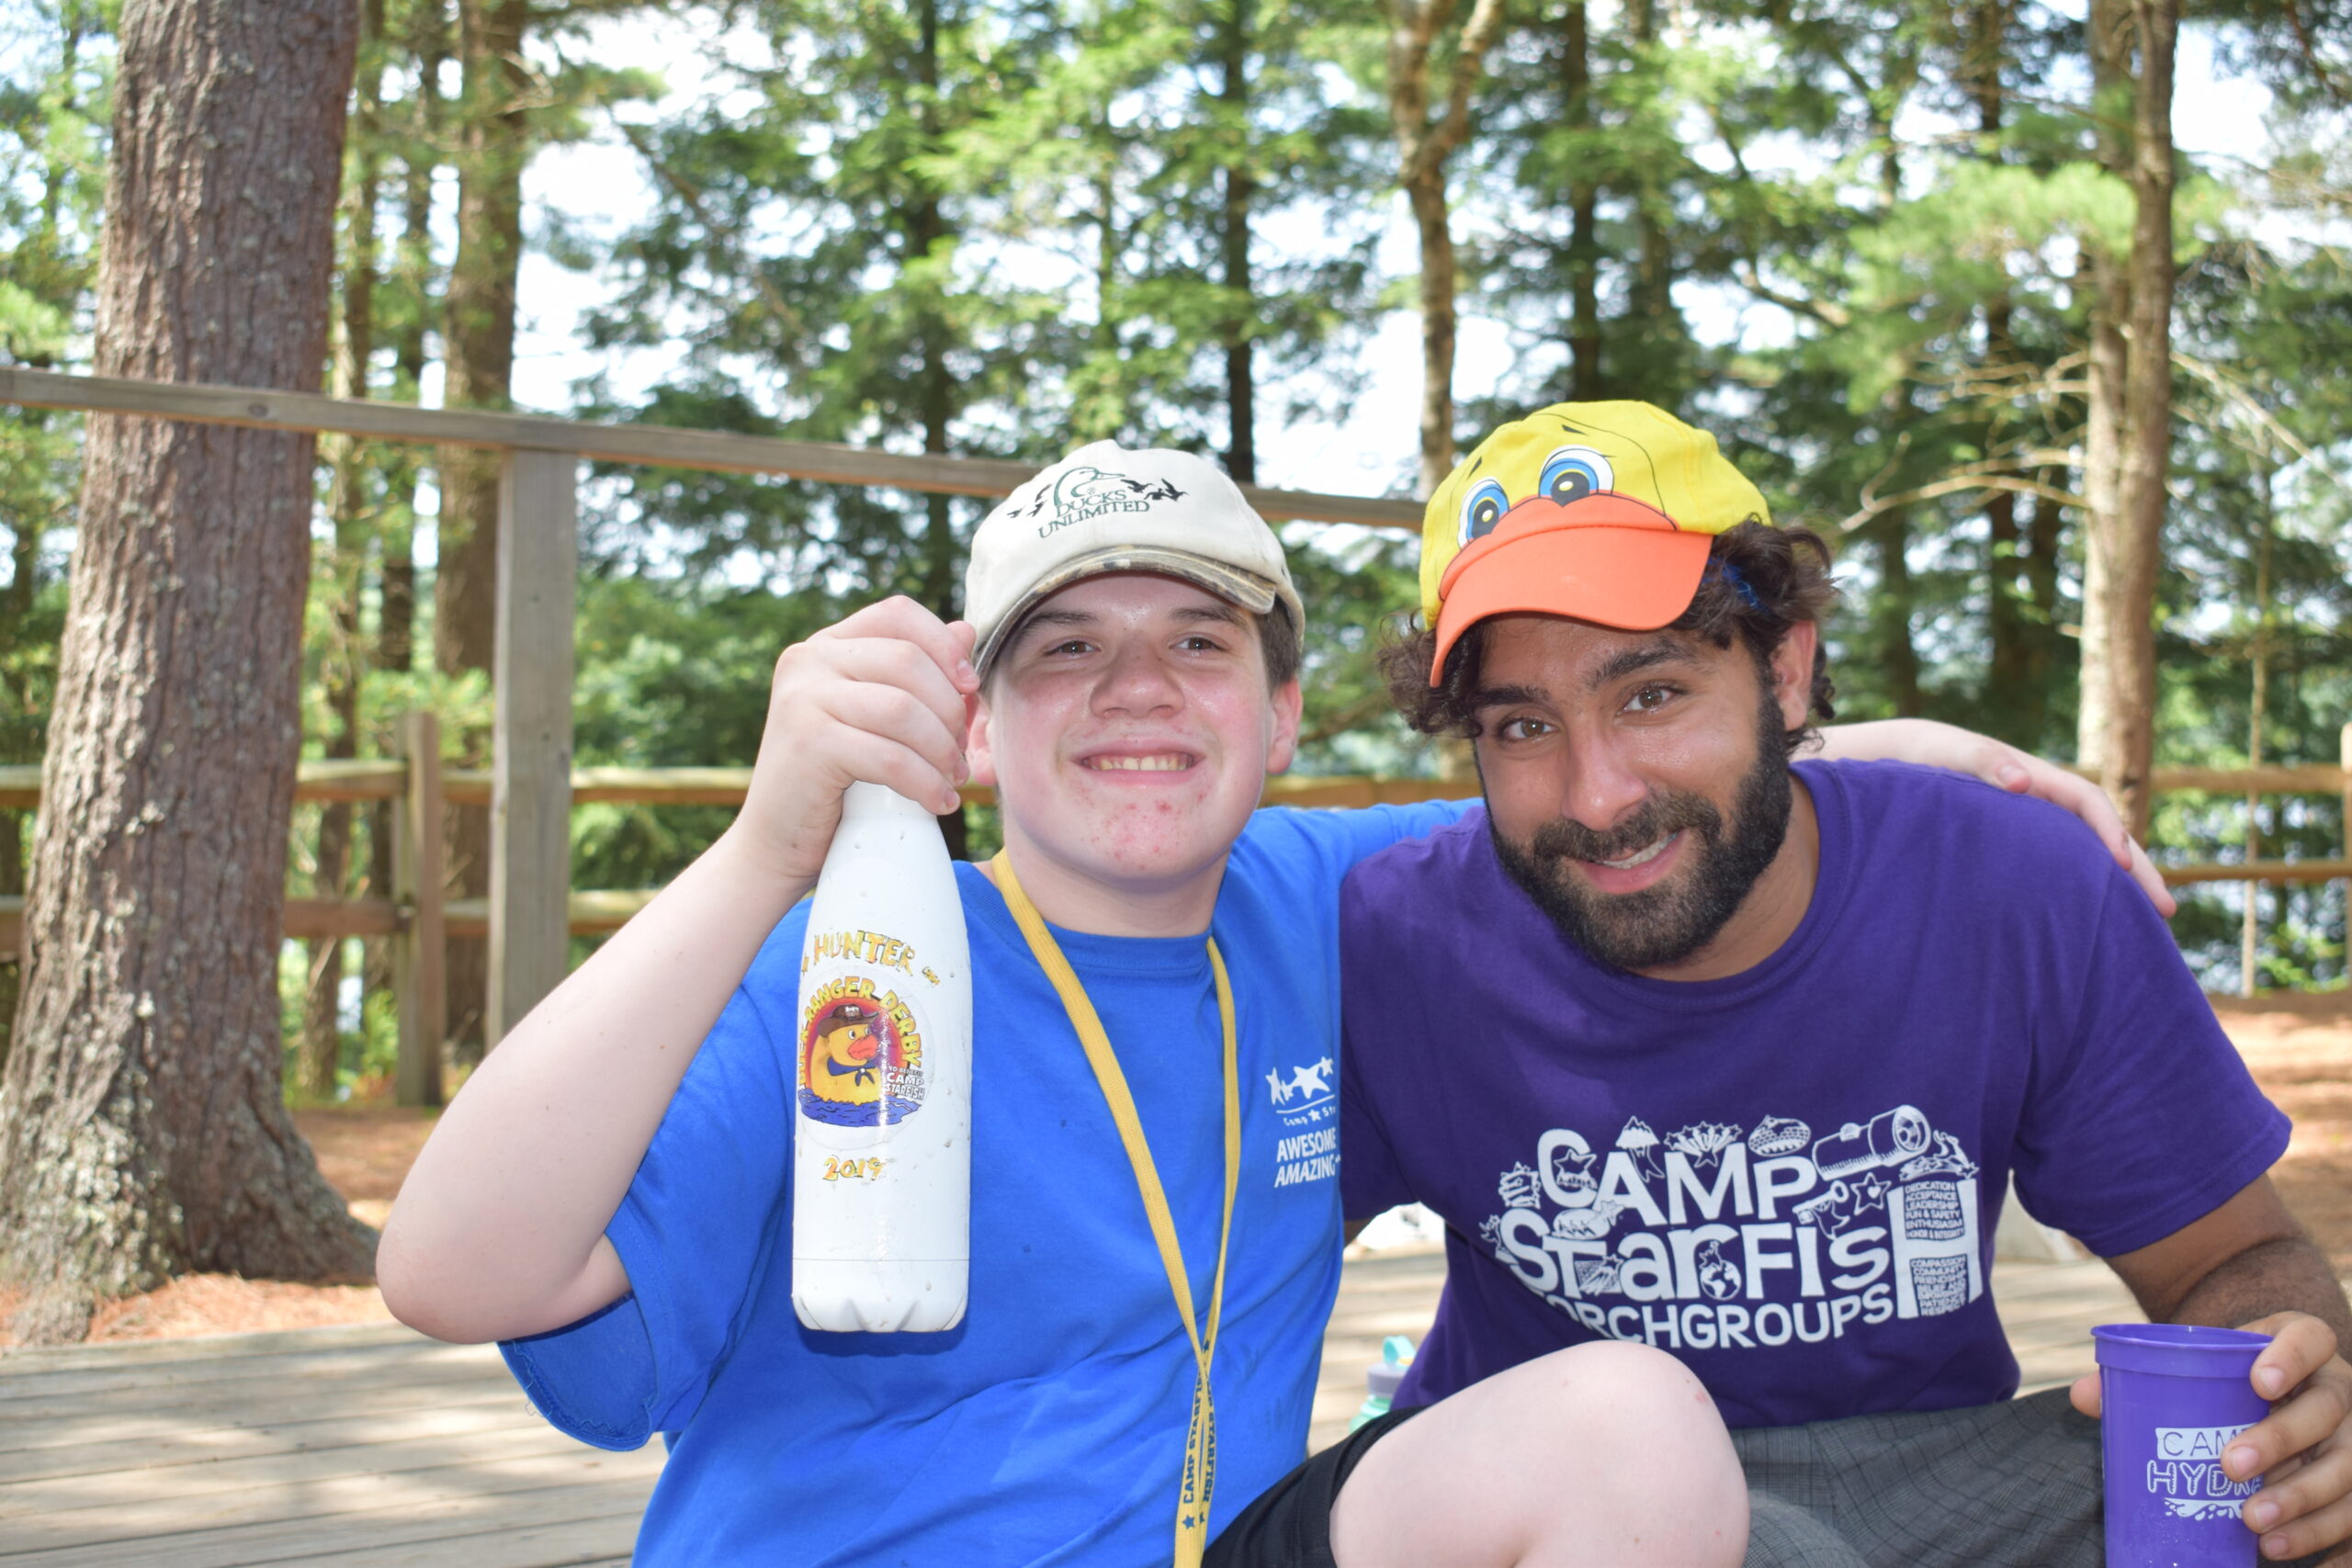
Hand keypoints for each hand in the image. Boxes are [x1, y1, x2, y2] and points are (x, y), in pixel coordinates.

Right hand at [727, 596, 979, 884]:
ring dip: (942, 749)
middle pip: (908, 660)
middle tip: (959, 753)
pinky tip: (939, 802)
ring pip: (904, 709)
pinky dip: (925, 783)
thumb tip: (965, 630)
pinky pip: (890, 757)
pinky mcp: (808, 743)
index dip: (944, 644)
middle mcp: (808, 660)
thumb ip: (917, 676)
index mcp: (826, 646)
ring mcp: (803, 698)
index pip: (897, 614)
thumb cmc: (834, 782)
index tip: (970, 687)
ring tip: (952, 779)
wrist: (775, 843)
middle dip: (950, 709)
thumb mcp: (878, 721)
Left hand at [1816, 718, 2175, 914]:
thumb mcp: (1951, 754)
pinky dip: (2084, 892)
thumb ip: (1983, 762)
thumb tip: (2021, 781)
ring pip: (2087, 857)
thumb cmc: (1928, 757)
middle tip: (2166, 912)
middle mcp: (2045, 802)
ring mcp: (2036, 826)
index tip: (2123, 863)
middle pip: (2102, 835)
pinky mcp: (2022, 847)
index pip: (2088, 802)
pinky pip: (2062, 869)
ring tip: (2143, 932)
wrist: (1906, 761)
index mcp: (2035, 778)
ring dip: (2117, 888)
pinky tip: (2091, 926)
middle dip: (2136, 870)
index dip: (2109, 831)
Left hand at [2070, 1313, 2351, 1561]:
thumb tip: (2081, 1397)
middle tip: (2229, 1467)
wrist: (2279, 1397)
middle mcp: (2337, 1391)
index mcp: (2301, 1347)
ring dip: (2305, 1506)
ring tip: (2256, 1529)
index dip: (2291, 1356)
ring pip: (2346, 1473)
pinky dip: (2338, 1550)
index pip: (2310, 1337)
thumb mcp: (2200, 1369)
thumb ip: (2145, 1377)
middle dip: (2280, 1442)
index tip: (2259, 1382)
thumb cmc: (2230, 1384)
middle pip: (2325, 1411)